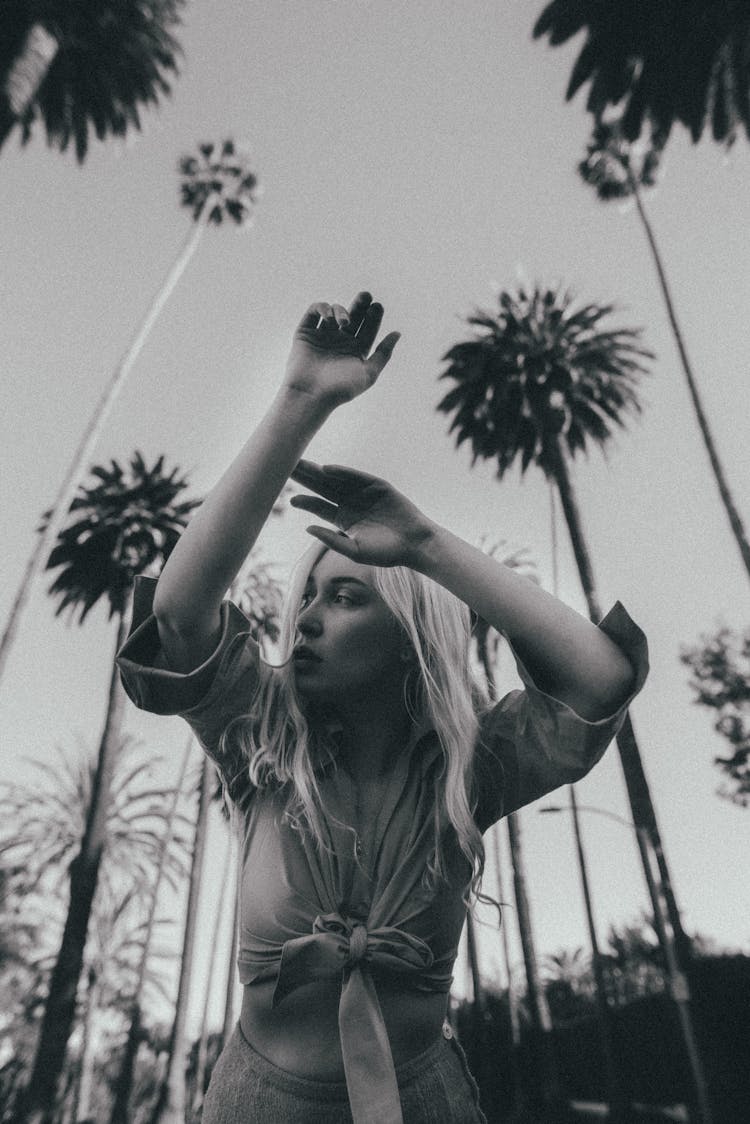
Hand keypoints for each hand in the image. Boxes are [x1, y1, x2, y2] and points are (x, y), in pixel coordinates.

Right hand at [283, 292, 399, 407]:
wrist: (311, 394)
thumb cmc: (341, 388)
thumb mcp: (369, 373)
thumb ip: (384, 353)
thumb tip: (397, 333)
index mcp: (356, 350)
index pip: (368, 327)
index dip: (374, 315)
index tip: (377, 307)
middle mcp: (340, 341)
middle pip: (354, 315)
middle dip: (361, 304)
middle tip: (366, 296)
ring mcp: (323, 336)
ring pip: (335, 312)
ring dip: (342, 311)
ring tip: (344, 322)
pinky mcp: (306, 333)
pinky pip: (315, 312)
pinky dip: (323, 308)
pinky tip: (329, 317)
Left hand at [289, 461, 434, 567]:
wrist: (415, 545)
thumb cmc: (387, 553)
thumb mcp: (355, 551)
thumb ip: (332, 540)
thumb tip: (308, 528)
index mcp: (344, 520)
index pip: (320, 507)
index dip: (305, 502)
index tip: (290, 499)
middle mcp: (352, 504)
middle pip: (323, 489)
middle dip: (306, 479)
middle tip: (286, 468)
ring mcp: (364, 493)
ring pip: (336, 480)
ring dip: (319, 472)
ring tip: (301, 464)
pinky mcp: (378, 486)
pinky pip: (357, 477)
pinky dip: (343, 472)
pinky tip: (327, 469)